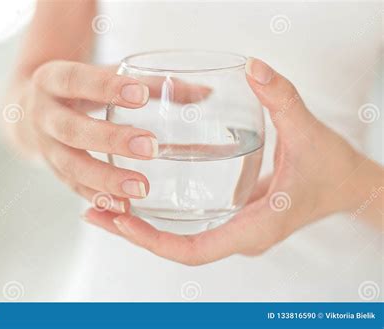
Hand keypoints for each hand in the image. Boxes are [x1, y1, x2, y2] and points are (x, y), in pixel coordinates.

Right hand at [4, 61, 208, 212]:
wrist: (28, 108)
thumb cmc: (78, 87)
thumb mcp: (101, 75)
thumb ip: (150, 83)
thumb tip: (206, 94)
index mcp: (51, 80)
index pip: (76, 81)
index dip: (105, 88)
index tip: (140, 95)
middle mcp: (42, 114)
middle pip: (71, 130)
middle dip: (110, 140)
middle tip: (150, 148)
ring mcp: (44, 147)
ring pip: (70, 166)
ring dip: (105, 180)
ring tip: (140, 189)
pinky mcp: (53, 170)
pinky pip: (73, 188)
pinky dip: (98, 198)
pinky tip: (124, 208)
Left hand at [84, 58, 368, 265]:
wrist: (347, 186)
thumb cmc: (331, 169)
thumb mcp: (309, 134)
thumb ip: (283, 100)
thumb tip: (254, 68)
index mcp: (255, 228)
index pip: (194, 251)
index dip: (154, 240)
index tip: (121, 220)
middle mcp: (239, 238)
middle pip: (175, 248)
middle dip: (133, 233)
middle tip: (92, 210)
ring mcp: (234, 232)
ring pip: (177, 241)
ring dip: (139, 228)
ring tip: (101, 205)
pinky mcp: (231, 221)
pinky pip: (187, 228)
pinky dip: (157, 219)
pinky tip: (135, 198)